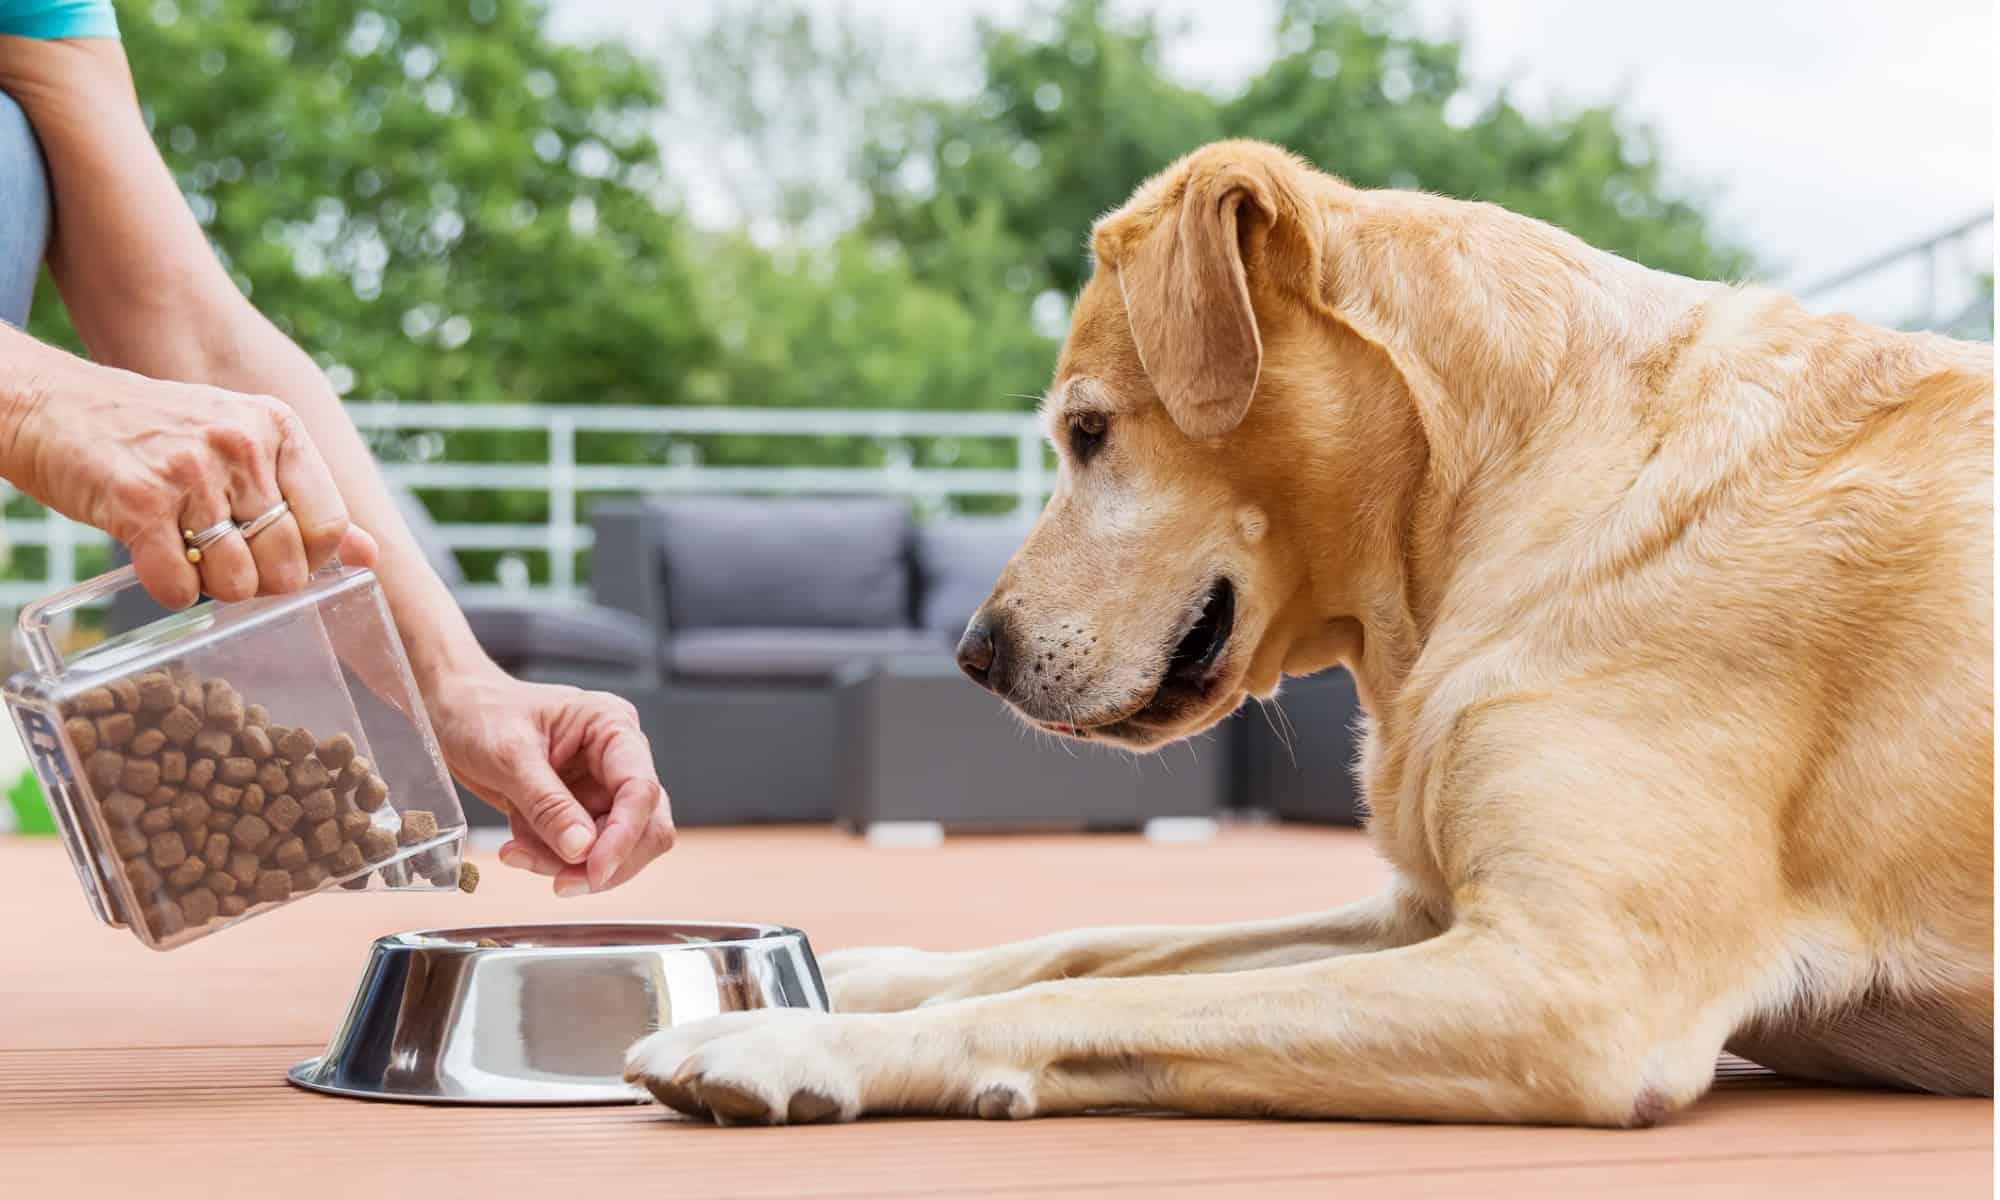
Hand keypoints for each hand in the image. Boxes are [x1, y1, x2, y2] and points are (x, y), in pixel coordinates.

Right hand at [8, 361, 376, 607]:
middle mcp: (241, 443)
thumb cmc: (156, 436)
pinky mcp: (140, 500)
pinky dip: (170, 592)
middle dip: (260, 581)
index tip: (275, 554)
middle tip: (223, 560)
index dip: (308, 558)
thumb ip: (305, 499)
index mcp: (278, 428)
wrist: (54, 407)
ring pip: (239, 580)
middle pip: (288, 561)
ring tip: (187, 554)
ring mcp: (191, 469)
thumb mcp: (242, 447)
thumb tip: (370, 555)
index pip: (329, 524)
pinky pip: (180, 586)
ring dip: (213, 588)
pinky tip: (155, 563)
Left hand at [427, 665, 674, 894]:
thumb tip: (581, 849)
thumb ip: (548, 803)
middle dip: (603, 860)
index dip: (624, 835)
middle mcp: (617, 759)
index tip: (595, 871)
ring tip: (518, 854)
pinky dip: (550, 860)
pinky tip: (517, 847)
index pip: (641, 789)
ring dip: (569, 865)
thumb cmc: (480, 713)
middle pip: (644, 826)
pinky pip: (580, 853)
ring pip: (613, 848)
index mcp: (612, 727)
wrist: (453, 713)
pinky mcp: (579, 811)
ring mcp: (600, 788)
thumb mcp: (509, 756)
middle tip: (560, 882)